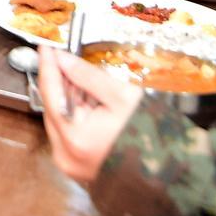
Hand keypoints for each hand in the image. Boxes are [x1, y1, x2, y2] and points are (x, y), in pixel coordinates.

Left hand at [37, 46, 142, 184]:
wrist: (169, 167)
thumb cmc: (152, 135)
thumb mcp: (123, 97)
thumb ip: (88, 76)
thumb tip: (63, 59)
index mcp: (76, 139)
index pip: (50, 93)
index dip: (48, 66)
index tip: (47, 47)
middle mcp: (66, 156)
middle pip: (52, 107)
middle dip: (59, 81)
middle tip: (67, 58)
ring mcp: (69, 164)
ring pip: (59, 118)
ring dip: (68, 97)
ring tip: (86, 83)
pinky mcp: (75, 166)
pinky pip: (66, 133)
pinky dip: (75, 115)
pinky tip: (90, 103)